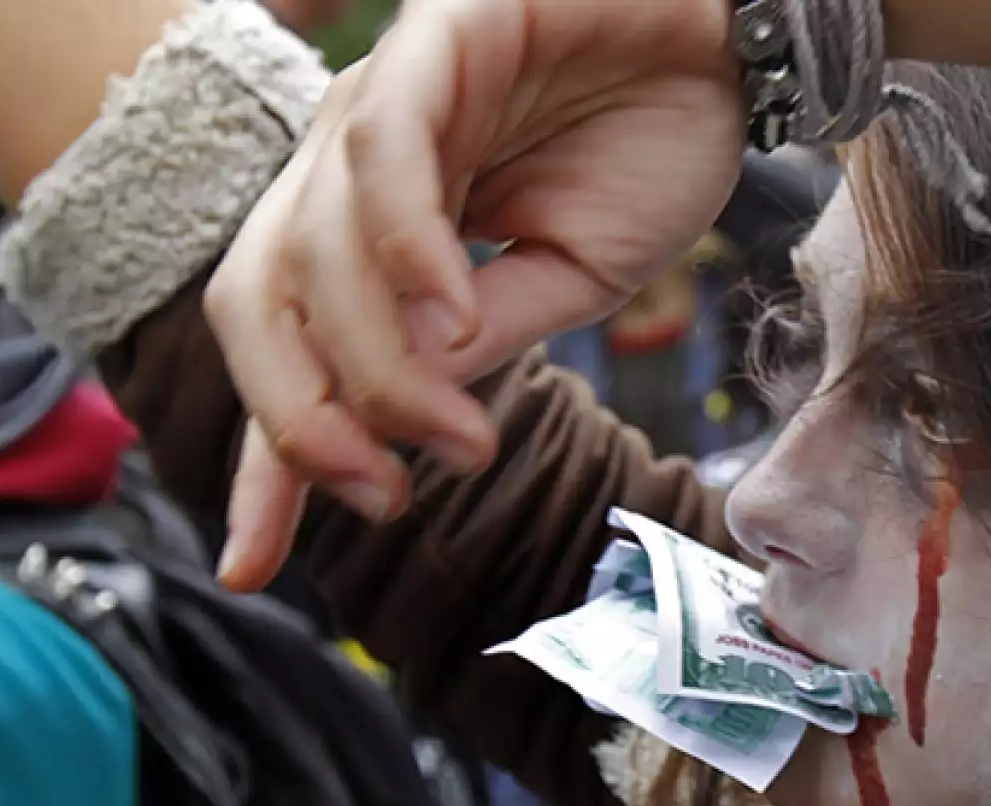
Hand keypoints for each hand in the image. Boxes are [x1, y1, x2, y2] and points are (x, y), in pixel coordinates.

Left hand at [206, 0, 744, 588]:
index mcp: (377, 226)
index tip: (254, 567)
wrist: (735, 47)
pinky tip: (456, 316)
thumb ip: (483, 335)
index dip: (268, 458)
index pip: (291, 348)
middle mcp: (353, 166)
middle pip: (258, 300)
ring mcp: (385, 99)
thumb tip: (404, 417)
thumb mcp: (570, 279)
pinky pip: (387, 152)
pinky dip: (408, 248)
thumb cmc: (653, 150)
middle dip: (296, 421)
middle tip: (376, 496)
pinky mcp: (436, 37)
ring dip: (373, 364)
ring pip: (315, 245)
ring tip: (458, 439)